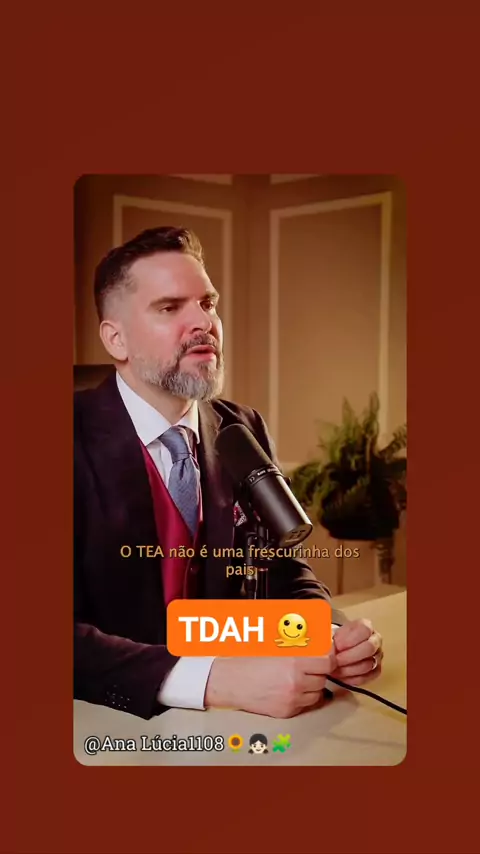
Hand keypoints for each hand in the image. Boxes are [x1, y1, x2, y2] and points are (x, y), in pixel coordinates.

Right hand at [204, 653, 336, 717]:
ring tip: (297, 677)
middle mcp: (296, 683)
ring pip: (317, 693)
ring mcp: (292, 700)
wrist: (230, 680)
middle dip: (319, 671)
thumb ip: (299, 643)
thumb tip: (319, 639)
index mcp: (294, 662)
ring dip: (312, 685)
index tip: (324, 654)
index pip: (327, 661)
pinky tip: (289, 688)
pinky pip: (305, 704)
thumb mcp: (275, 644)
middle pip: (323, 678)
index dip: (327, 657)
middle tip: (308, 665)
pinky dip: (302, 697)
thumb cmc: (250, 659)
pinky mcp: (287, 712)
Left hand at [331, 618, 382, 686]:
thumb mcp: (330, 633)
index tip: (337, 645)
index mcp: (366, 627)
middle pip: (369, 648)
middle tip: (335, 660)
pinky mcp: (375, 671)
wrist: (337, 650)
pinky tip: (341, 676)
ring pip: (367, 665)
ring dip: (348, 669)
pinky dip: (352, 678)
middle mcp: (375, 640)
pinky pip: (367, 677)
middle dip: (349, 656)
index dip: (350, 638)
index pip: (364, 630)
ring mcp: (377, 656)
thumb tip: (327, 644)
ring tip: (334, 669)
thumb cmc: (334, 640)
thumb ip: (329, 636)